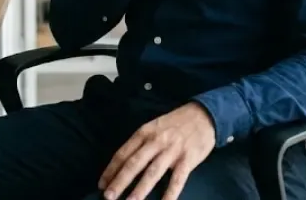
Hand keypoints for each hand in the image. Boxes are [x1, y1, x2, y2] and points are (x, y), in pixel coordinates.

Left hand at [98, 103, 215, 199]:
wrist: (204, 115)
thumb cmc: (176, 123)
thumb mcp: (154, 126)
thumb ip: (141, 142)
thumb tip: (123, 162)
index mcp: (144, 132)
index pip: (123, 153)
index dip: (111, 170)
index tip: (102, 184)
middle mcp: (156, 141)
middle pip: (134, 164)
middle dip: (120, 181)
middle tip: (108, 196)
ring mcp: (172, 151)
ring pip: (152, 173)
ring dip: (140, 189)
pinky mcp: (188, 159)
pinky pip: (177, 180)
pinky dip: (170, 193)